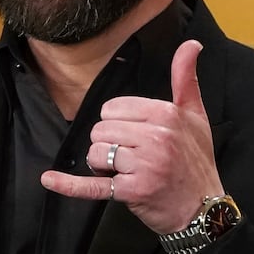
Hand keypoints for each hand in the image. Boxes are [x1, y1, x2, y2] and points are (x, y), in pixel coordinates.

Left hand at [40, 40, 222, 234]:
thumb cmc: (197, 161)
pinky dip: (69, 185)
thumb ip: (186, 78)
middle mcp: (156, 138)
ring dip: (103, 165)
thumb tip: (191, 44)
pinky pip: (94, 186)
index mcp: (166, 114)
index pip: (113, 108)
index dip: (118, 123)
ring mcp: (144, 166)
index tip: (136, 137)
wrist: (204, 209)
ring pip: (96, 154)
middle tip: (133, 158)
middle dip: (109, 144)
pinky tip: (50, 179)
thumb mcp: (196, 116)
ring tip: (126, 172)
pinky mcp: (133, 192)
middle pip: (101, 130)